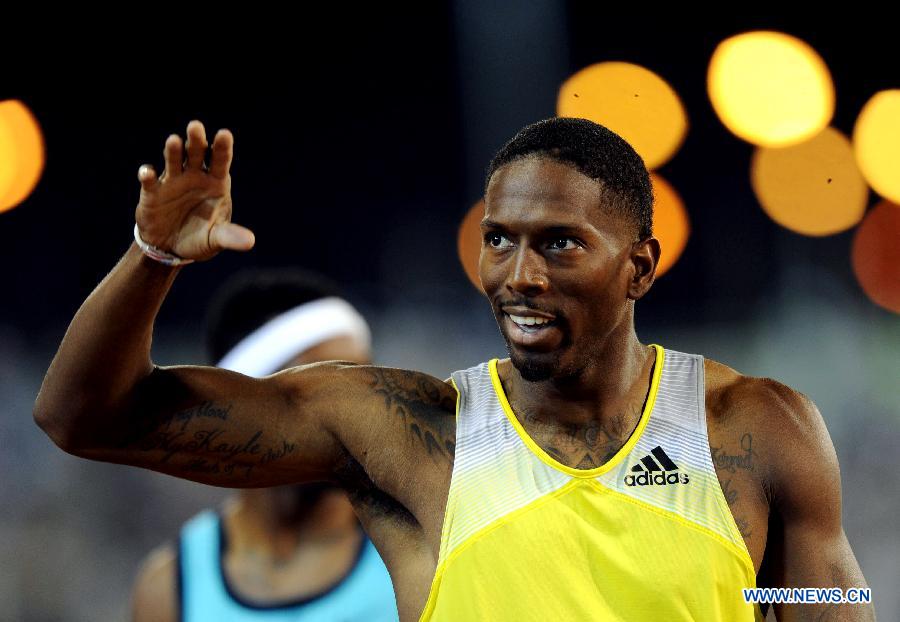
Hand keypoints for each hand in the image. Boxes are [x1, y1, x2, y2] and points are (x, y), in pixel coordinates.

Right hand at [134, 120, 254, 260]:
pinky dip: (147, 175)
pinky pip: (149, 181)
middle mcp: (194, 176)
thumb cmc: (199, 238)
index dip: (222, 147)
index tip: (224, 134)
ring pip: (173, 160)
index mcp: (215, 183)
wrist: (170, 248)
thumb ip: (230, 236)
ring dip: (173, 151)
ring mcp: (172, 181)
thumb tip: (250, 242)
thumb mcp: (216, 239)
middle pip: (196, 153)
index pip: (220, 161)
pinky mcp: (152, 192)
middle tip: (195, 126)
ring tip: (174, 141)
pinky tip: (147, 173)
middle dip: (196, 140)